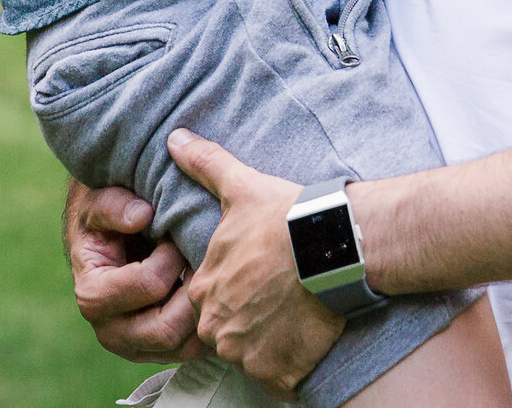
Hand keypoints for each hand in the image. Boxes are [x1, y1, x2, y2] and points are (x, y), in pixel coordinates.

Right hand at [64, 178, 206, 362]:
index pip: (146, 286)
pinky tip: (219, 296)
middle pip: (164, 330)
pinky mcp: (157, 349)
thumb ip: (114, 206)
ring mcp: (135, 344)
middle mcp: (110, 329)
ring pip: (183, 347)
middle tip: (205, 261)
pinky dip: (209, 325)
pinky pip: (192, 351)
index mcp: (93, 294)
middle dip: (193, 293)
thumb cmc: (106, 216)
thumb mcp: (99, 202)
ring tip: (213, 277)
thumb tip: (141, 216)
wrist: (109, 238)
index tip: (175, 238)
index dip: (170, 260)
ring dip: (204, 312)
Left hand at [169, 129, 343, 399]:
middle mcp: (216, 325)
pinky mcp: (275, 371)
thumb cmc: (289, 217)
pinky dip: (290, 359)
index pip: (210, 296)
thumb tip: (175, 138)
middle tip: (282, 293)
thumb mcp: (242, 188)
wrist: (337, 246)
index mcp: (205, 287)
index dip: (238, 285)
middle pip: (228, 327)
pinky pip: (277, 373)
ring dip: (270, 338)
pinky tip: (307, 332)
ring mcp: (245, 352)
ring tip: (298, 310)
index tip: (264, 273)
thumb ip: (205, 166)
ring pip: (251, 351)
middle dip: (251, 315)